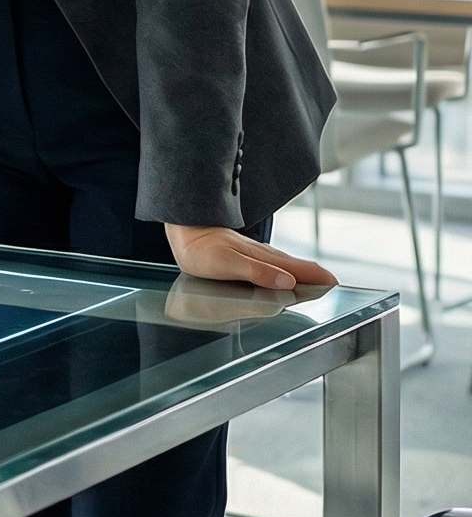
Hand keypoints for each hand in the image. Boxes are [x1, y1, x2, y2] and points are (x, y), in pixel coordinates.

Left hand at [164, 223, 335, 291]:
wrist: (182, 229)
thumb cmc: (200, 248)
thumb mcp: (227, 264)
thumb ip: (257, 273)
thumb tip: (288, 281)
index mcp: (264, 258)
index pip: (298, 269)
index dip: (317, 278)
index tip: (335, 285)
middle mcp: (263, 255)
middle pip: (296, 267)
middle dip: (316, 276)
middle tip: (333, 287)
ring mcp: (254, 254)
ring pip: (285, 265)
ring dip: (302, 274)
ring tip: (316, 283)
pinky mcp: (244, 255)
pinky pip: (272, 265)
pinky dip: (285, 271)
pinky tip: (283, 276)